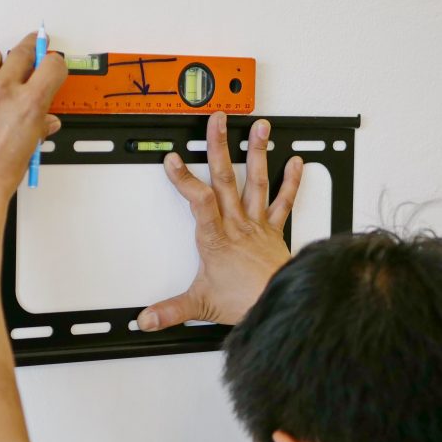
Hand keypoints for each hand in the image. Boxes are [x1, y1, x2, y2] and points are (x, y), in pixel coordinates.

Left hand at [0, 33, 67, 206]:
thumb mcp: (29, 149)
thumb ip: (38, 126)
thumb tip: (44, 120)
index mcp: (28, 104)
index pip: (51, 64)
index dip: (53, 63)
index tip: (50, 62)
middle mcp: (2, 91)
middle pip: (21, 51)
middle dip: (28, 51)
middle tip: (27, 53)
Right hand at [136, 113, 303, 330]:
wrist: (282, 302)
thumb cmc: (247, 301)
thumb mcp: (200, 305)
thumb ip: (170, 310)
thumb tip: (146, 318)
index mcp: (215, 239)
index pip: (199, 201)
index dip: (184, 179)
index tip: (172, 160)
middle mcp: (237, 225)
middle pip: (226, 179)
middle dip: (218, 148)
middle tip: (217, 123)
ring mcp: (258, 224)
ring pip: (256, 182)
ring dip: (257, 153)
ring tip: (259, 128)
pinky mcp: (274, 230)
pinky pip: (284, 201)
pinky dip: (291, 181)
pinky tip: (295, 162)